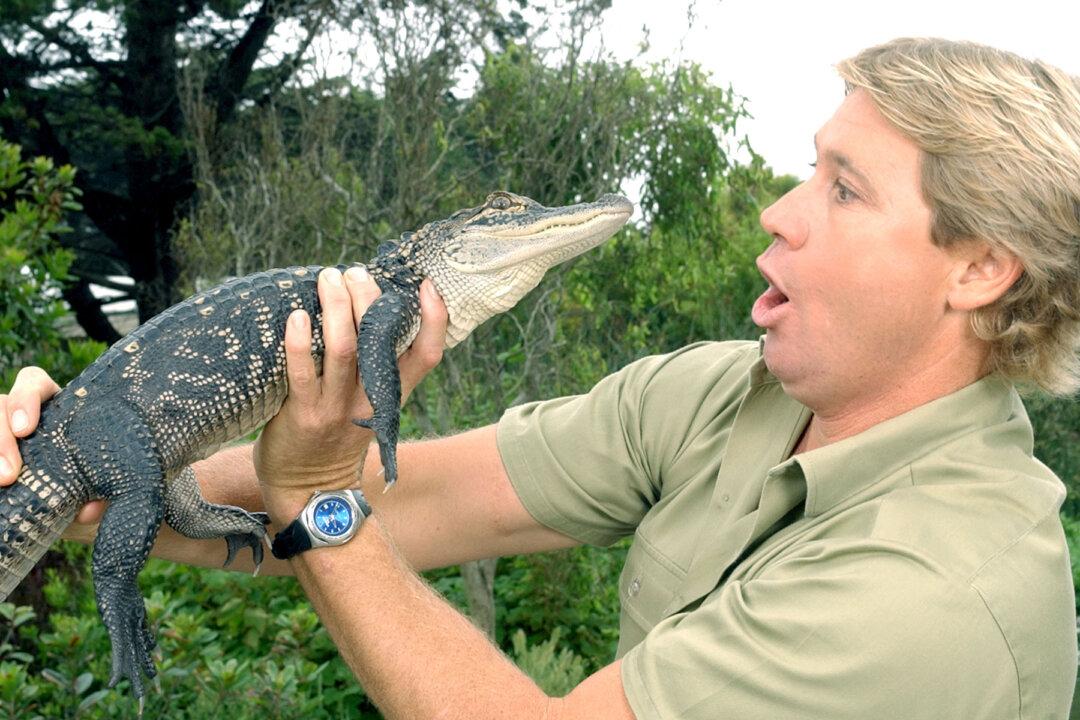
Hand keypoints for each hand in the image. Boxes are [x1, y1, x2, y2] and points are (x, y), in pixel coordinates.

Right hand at [0, 367, 104, 533]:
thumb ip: (105, 495)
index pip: (33, 383)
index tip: (26, 429)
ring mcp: (11, 439)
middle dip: (1, 438)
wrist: (82, 513)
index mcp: (61, 408)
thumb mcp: (108, 488)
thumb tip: (89, 510)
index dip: (25, 398)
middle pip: (1, 406)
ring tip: (3, 483)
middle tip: (9, 475)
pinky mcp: (2, 456)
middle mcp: (29, 418)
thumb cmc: (99, 488)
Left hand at [254, 267, 446, 521]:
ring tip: (328, 278)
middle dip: (369, 297)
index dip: (433, 320)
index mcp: (391, 393)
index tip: (427, 285)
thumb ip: (374, 367)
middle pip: (381, 340)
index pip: (427, 355)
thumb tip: (365, 308)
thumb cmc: (335, 437)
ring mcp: (337, 408)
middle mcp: (369, 399)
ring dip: (335, 307)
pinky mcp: (303, 415)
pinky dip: (299, 341)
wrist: (308, 490)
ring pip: (344, 349)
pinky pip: (302, 372)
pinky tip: (295, 316)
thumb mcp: (369, 404)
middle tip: (355, 272)